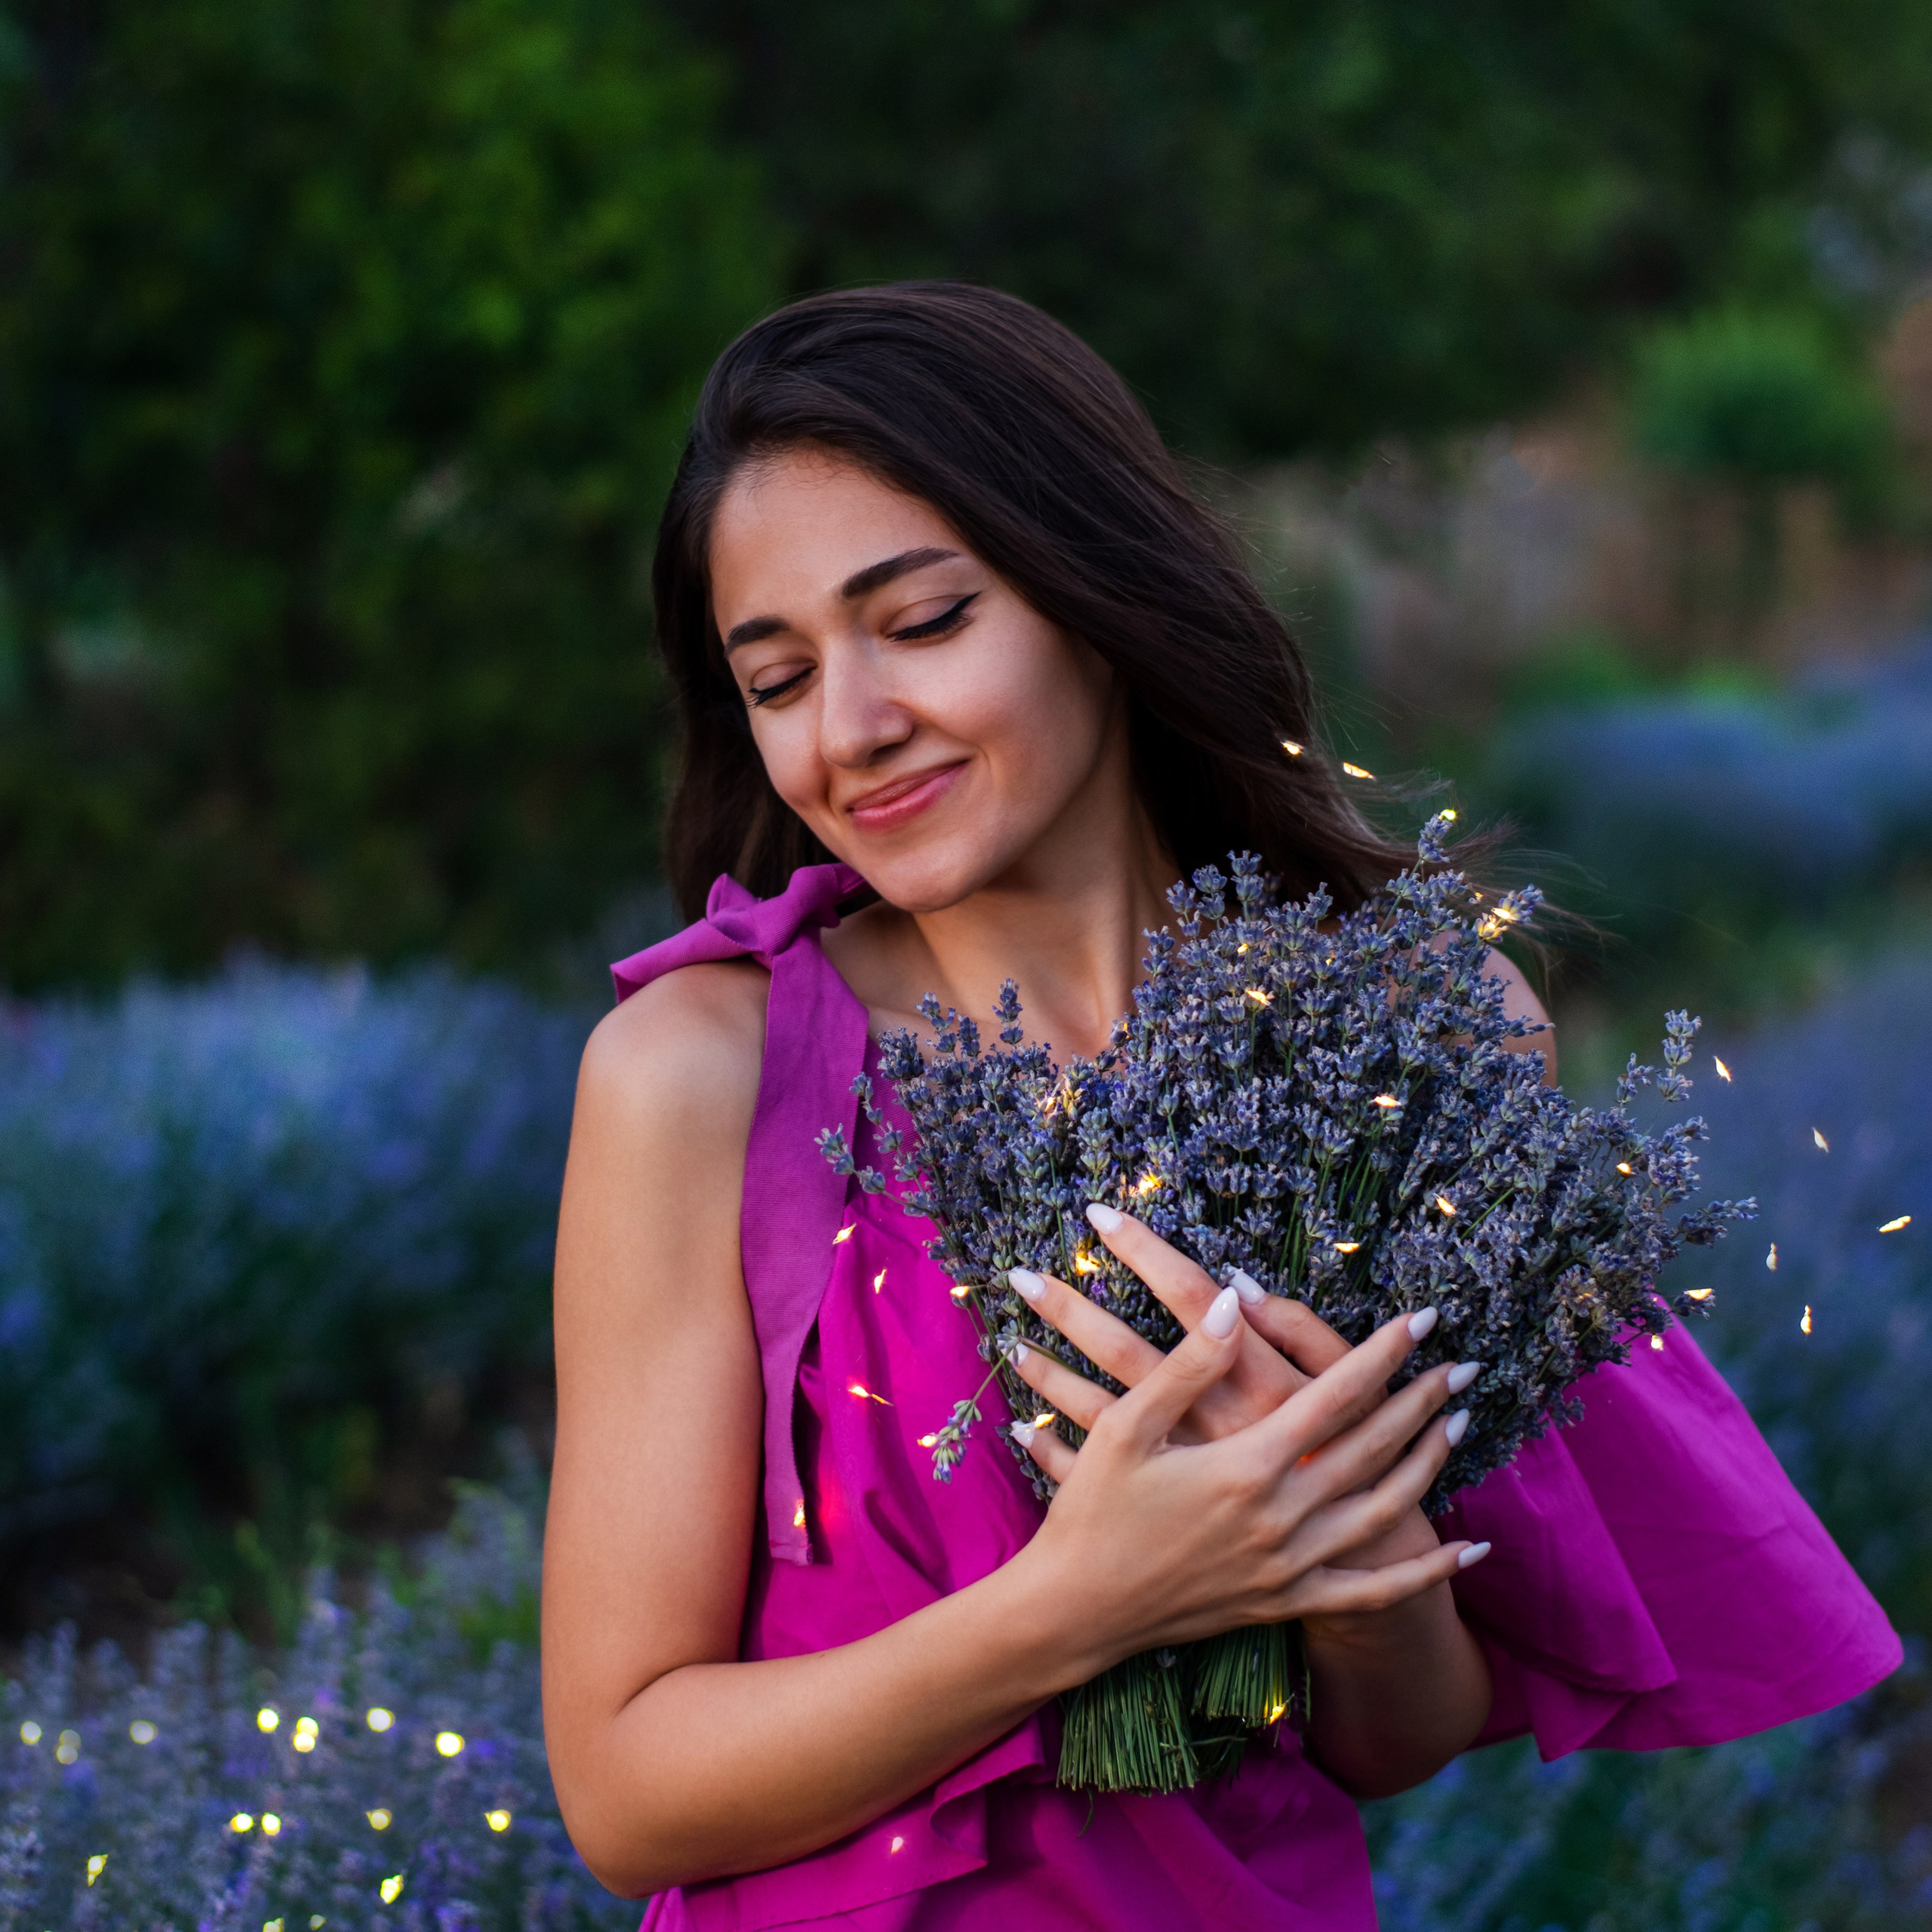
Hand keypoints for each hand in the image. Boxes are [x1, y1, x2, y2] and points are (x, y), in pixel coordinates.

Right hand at [1005, 1226, 1486, 1672]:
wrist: (1078, 1611)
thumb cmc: (1094, 1512)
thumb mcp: (1126, 1428)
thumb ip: (1187, 1365)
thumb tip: (1231, 1301)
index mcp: (1246, 1466)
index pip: (1335, 1396)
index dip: (1383, 1353)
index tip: (1423, 1319)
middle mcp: (1281, 1517)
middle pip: (1372, 1448)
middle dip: (1423, 1402)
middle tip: (1464, 1366)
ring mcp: (1289, 1566)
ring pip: (1382, 1510)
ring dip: (1427, 1465)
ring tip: (1460, 1426)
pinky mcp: (1285, 1602)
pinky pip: (1371, 1591)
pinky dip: (1425, 1574)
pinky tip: (1466, 1552)